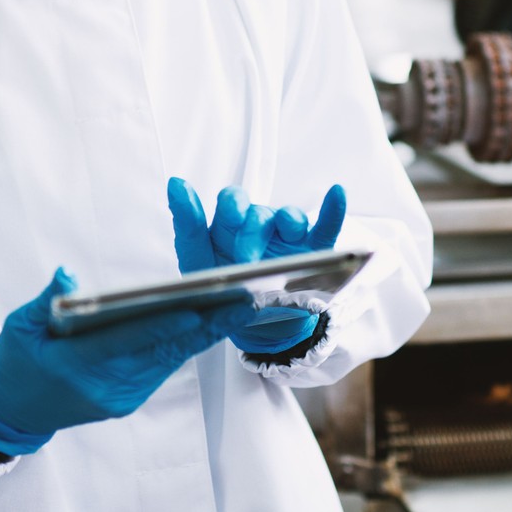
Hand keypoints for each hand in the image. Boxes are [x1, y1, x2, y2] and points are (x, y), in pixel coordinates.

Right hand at [0, 269, 252, 454]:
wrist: (12, 412)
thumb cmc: (14, 362)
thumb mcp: (20, 326)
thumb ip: (47, 300)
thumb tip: (68, 275)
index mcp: (73, 366)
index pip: (124, 342)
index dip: (161, 327)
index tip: (195, 311)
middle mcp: (104, 387)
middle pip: (161, 352)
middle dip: (205, 326)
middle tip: (243, 301)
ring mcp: (120, 398)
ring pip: (169, 361)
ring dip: (205, 334)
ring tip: (239, 307)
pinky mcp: (128, 401)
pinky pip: (162, 368)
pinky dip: (187, 345)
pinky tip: (212, 322)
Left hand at [165, 179, 347, 355]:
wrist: (256, 329)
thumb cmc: (223, 288)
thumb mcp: (197, 262)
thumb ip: (187, 225)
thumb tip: (175, 183)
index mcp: (230, 227)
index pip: (232, 202)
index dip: (233, 206)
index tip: (232, 215)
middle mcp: (259, 227)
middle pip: (259, 213)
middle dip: (253, 233)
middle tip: (248, 261)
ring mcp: (287, 238)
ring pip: (290, 217)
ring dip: (289, 220)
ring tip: (289, 232)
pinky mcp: (314, 252)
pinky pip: (326, 228)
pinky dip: (333, 211)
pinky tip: (336, 194)